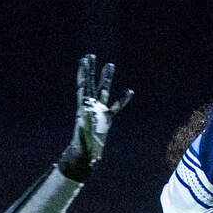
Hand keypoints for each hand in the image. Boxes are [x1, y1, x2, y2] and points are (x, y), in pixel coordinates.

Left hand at [58, 54, 133, 180]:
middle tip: (90, 56)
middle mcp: (91, 107)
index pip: (83, 87)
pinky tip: (130, 92)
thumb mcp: (82, 136)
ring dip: (107, 79)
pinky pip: (116, 108)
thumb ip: (84, 126)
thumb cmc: (82, 149)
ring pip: (104, 92)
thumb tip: (85, 115)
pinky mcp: (107, 120)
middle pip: (92, 84)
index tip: (83, 60)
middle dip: (92, 70)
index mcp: (84, 108)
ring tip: (109, 65)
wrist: (84, 157)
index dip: (83, 73)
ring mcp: (100, 112)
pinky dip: (123, 100)